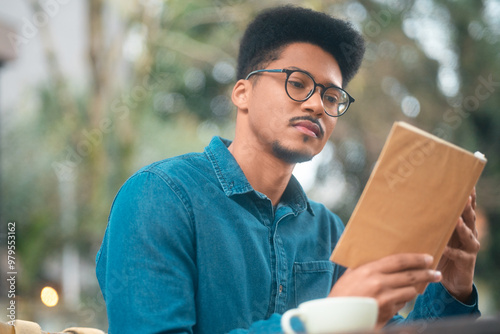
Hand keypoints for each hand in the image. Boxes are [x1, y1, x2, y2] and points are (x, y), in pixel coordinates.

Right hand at [329, 253, 441, 327]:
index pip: (399, 261)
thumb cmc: (342, 295)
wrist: (337, 317)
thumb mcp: (350, 275)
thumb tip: (383, 259)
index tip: (427, 258)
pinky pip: (402, 303)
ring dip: (415, 289)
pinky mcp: (388, 312)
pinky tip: (400, 298)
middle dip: (426, 274)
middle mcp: (379, 283)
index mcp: (370, 270)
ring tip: (418, 286)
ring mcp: (385, 299)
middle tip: (436, 273)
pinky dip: (403, 300)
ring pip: (410, 291)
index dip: (416, 259)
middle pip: (410, 276)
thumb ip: (366, 266)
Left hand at [437, 188, 479, 302]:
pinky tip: (444, 248)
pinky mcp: (466, 261)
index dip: (467, 196)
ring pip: (468, 234)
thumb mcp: (436, 235)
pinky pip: (458, 255)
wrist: (452, 279)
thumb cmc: (441, 253)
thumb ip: (430, 223)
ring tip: (456, 220)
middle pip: (469, 217)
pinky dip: (450, 251)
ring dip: (462, 227)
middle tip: (464, 196)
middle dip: (467, 207)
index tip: (466, 183)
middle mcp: (469, 234)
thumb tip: (409, 206)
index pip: (465, 208)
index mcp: (462, 225)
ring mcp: (469, 247)